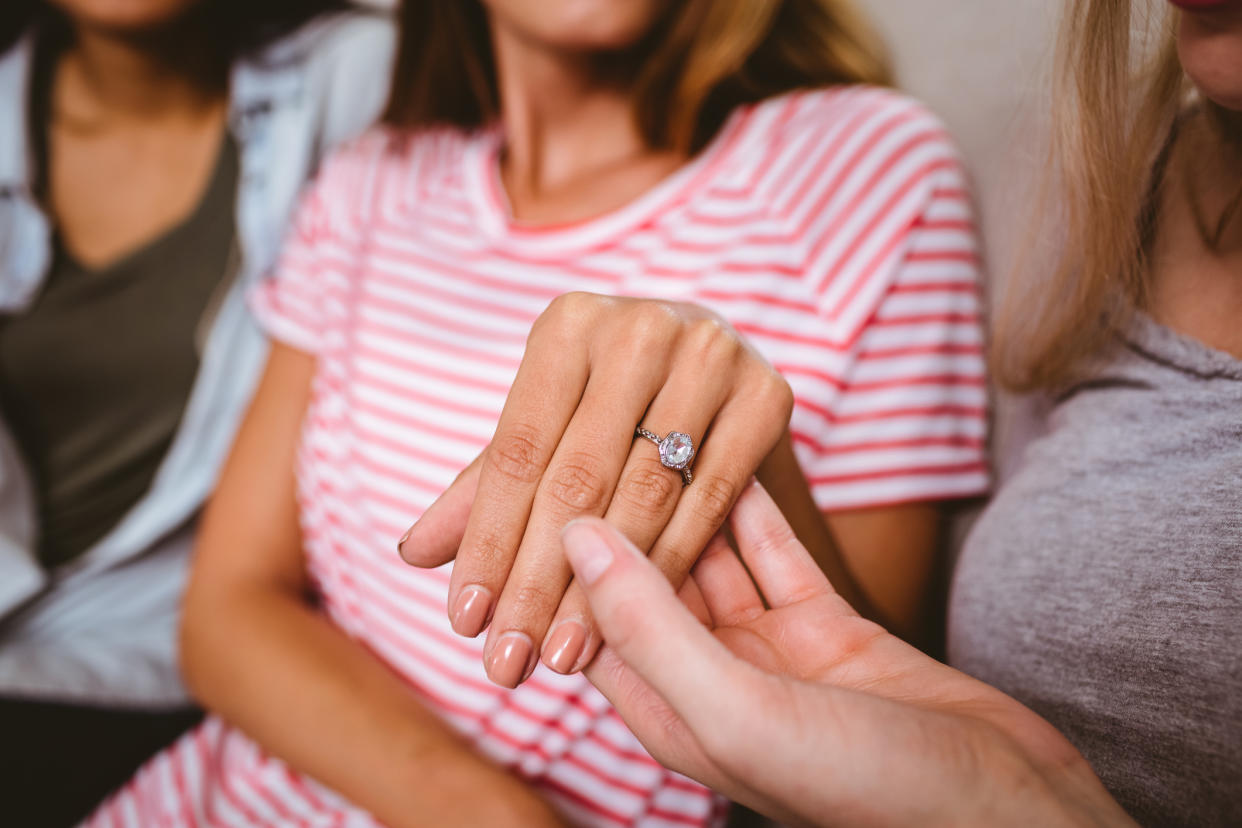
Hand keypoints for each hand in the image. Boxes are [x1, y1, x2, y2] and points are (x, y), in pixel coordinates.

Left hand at [399, 292, 792, 687]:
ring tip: (564, 657)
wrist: (715, 358)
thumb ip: (485, 489)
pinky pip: (710, 499)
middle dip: (538, 582)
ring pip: (645, 495)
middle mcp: (639, 327)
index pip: (517, 452)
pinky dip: (669, 566)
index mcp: (567, 324)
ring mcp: (711, 354)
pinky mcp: (768, 394)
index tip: (465, 622)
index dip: (488, 542)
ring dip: (602, 589)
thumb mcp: (544, 429)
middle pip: (577, 479)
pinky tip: (637, 620)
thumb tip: (414, 553)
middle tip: (510, 663)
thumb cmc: (608, 400)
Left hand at [561, 481, 1136, 827]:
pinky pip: (775, 553)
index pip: (589, 620)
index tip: (544, 477)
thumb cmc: (865, 789)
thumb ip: (652, 627)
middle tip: (604, 428)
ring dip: (687, 500)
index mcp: (668, 713)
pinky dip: (755, 507)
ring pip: (711, 559)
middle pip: (647, 582)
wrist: (1003, 812)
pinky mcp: (826, 628)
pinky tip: (735, 452)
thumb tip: (577, 538)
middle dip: (625, 514)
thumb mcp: (737, 709)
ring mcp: (768, 652)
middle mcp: (709, 680)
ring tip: (659, 425)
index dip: (565, 556)